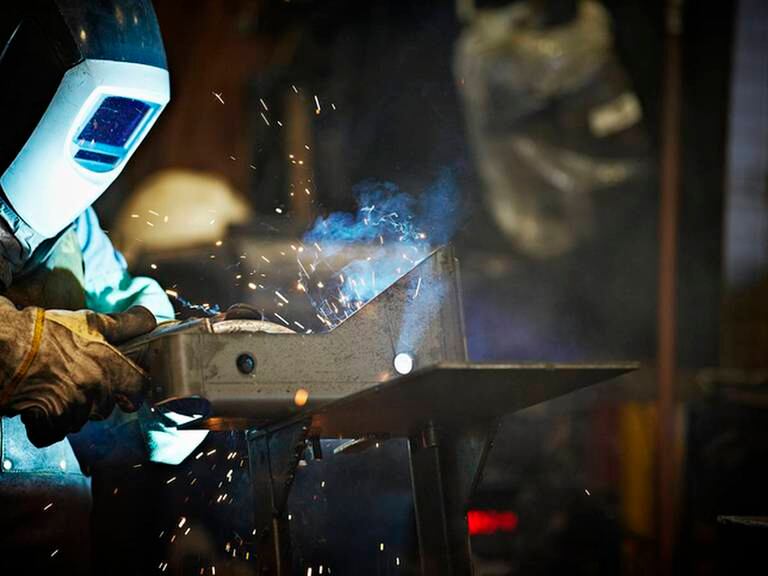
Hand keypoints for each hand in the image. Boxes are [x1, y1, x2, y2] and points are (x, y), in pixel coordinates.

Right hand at [1, 304, 156, 446]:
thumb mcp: (89, 321)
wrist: (3, 347)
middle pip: (108, 405)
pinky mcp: (48, 422)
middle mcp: (95, 389)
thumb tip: (149, 321)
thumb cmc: (43, 332)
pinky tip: (38, 406)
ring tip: (54, 388)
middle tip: (78, 380)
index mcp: (109, 365)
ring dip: (71, 410)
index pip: (140, 386)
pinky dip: (46, 425)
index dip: (136, 388)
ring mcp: (73, 408)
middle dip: (97, 397)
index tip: (129, 389)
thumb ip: (125, 325)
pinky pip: (54, 433)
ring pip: (81, 420)